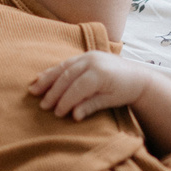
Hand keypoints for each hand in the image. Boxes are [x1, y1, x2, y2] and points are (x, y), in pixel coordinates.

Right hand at [29, 51, 150, 120]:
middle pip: (67, 77)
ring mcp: (88, 56)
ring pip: (63, 67)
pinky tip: (41, 78)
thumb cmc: (125, 91)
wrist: (138, 76)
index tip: (56, 113)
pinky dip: (53, 71)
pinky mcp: (85, 55)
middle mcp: (92, 61)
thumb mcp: (110, 101)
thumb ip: (91, 105)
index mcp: (100, 73)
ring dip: (47, 79)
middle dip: (53, 92)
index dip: (65, 101)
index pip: (77, 88)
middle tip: (43, 105)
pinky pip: (66, 63)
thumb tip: (74, 116)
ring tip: (33, 90)